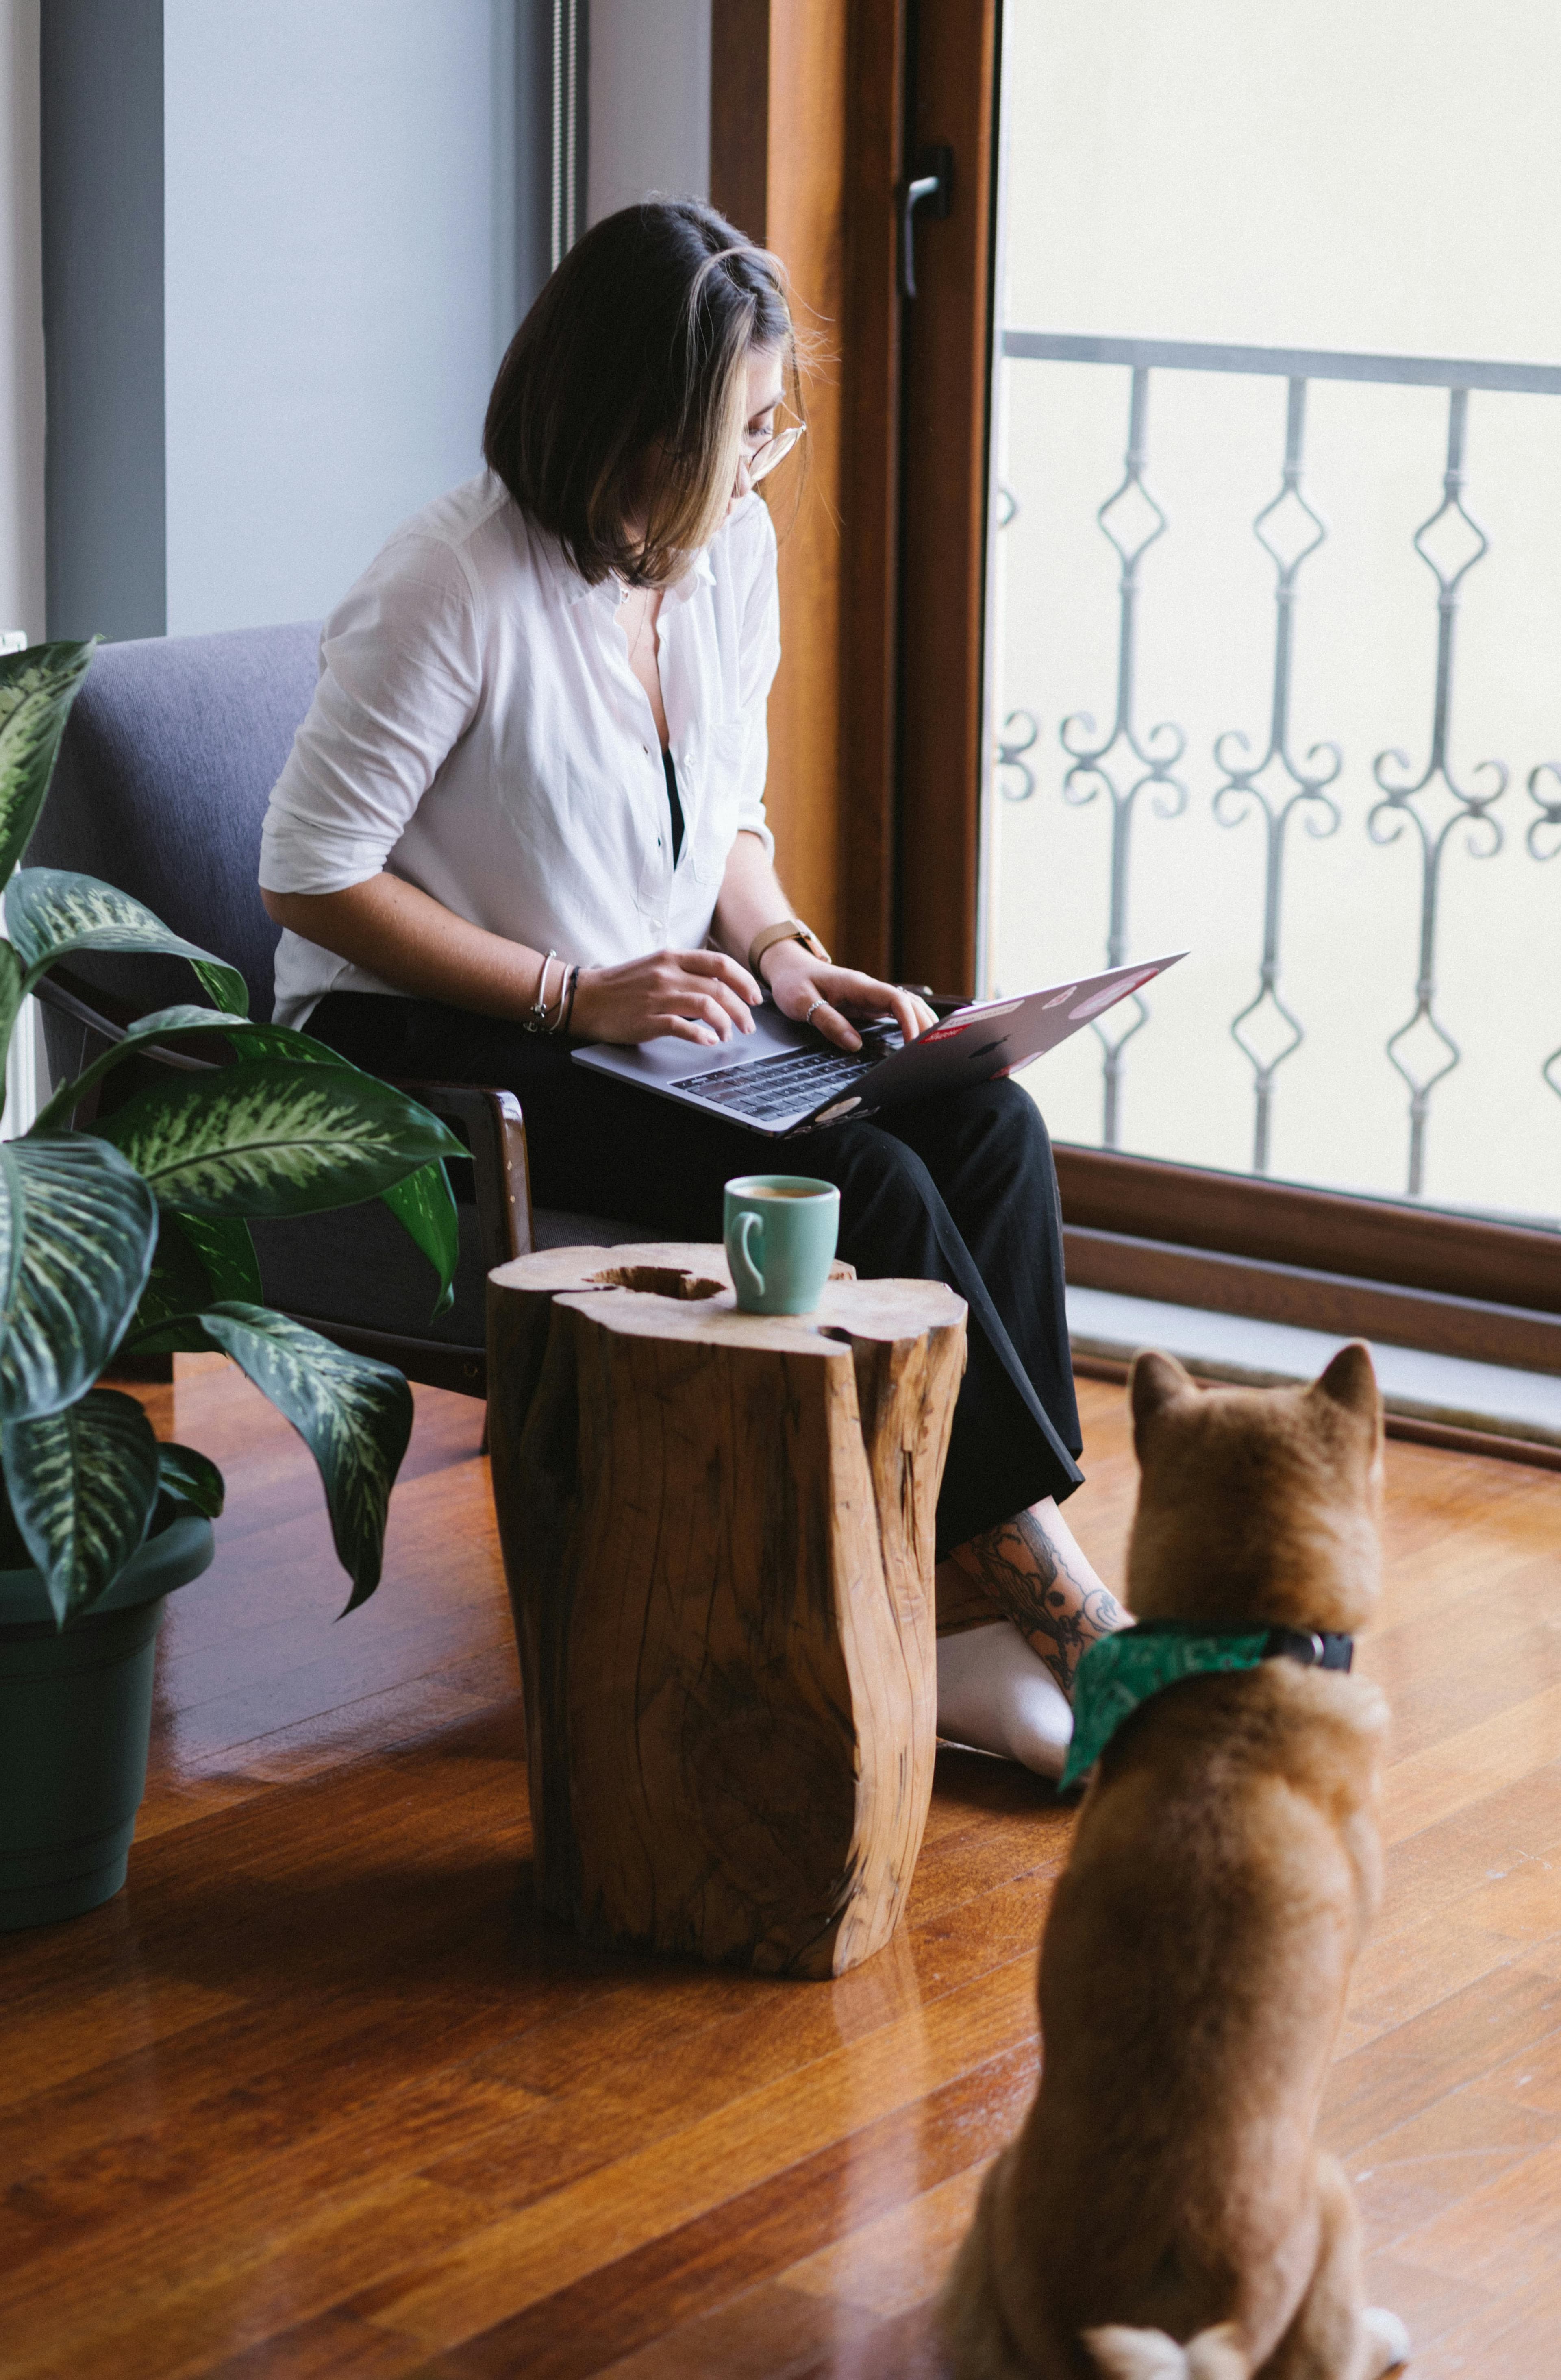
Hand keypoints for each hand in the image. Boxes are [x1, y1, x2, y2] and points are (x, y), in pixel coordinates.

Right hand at [571, 949, 763, 1045]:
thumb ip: (685, 972)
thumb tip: (717, 986)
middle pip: (719, 988)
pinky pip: (682, 1027)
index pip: (720, 963)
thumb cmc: (621, 986)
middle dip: (741, 1009)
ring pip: (706, 1006)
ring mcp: (657, 996)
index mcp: (672, 957)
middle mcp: (667, 974)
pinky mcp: (647, 1020)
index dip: (744, 980)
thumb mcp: (656, 967)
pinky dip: (701, 1036)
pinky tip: (708, 1042)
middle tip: (748, 1025)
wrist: (584, 997)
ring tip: (728, 1035)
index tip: (755, 997)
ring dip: (725, 1023)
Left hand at [760, 944, 937, 1051]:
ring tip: (932, 1045)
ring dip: (922, 1022)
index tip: (912, 1043)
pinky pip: (896, 1011)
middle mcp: (869, 989)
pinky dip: (910, 1022)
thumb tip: (854, 1044)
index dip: (909, 1021)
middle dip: (924, 1024)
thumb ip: (828, 1021)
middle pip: (909, 1002)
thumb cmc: (793, 982)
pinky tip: (917, 1036)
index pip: (896, 999)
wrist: (788, 967)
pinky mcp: (867, 1004)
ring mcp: (870, 996)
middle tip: (931, 1050)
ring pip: (907, 1005)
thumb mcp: (803, 1002)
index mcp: (858, 985)